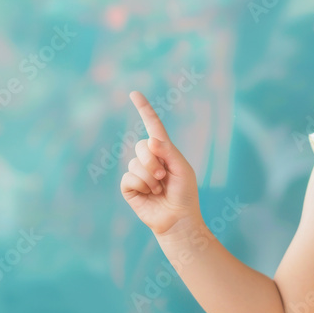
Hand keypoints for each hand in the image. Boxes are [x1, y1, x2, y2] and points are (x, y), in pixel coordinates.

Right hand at [121, 91, 202, 237]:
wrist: (178, 219)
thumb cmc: (184, 194)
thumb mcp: (182, 168)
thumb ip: (167, 151)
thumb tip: (150, 140)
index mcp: (163, 151)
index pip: (152, 126)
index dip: (144, 109)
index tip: (134, 93)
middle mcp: (148, 159)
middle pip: (142, 145)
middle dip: (154, 161)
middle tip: (164, 177)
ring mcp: (137, 172)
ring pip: (136, 163)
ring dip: (151, 177)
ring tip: (159, 189)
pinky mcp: (129, 187)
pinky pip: (130, 177)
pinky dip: (142, 185)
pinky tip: (149, 195)